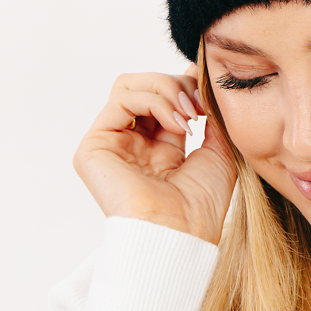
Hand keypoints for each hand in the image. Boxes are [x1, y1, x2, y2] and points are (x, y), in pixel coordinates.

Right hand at [72, 64, 236, 244]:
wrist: (182, 233)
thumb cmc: (200, 204)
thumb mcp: (216, 150)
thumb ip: (207, 114)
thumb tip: (198, 77)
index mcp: (157, 147)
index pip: (162, 97)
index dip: (184, 85)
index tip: (207, 89)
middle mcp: (130, 143)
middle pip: (145, 85)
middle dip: (177, 86)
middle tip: (200, 107)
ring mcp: (111, 143)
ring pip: (131, 85)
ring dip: (166, 90)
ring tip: (190, 116)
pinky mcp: (94, 146)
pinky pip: (122, 98)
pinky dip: (154, 100)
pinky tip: (176, 124)